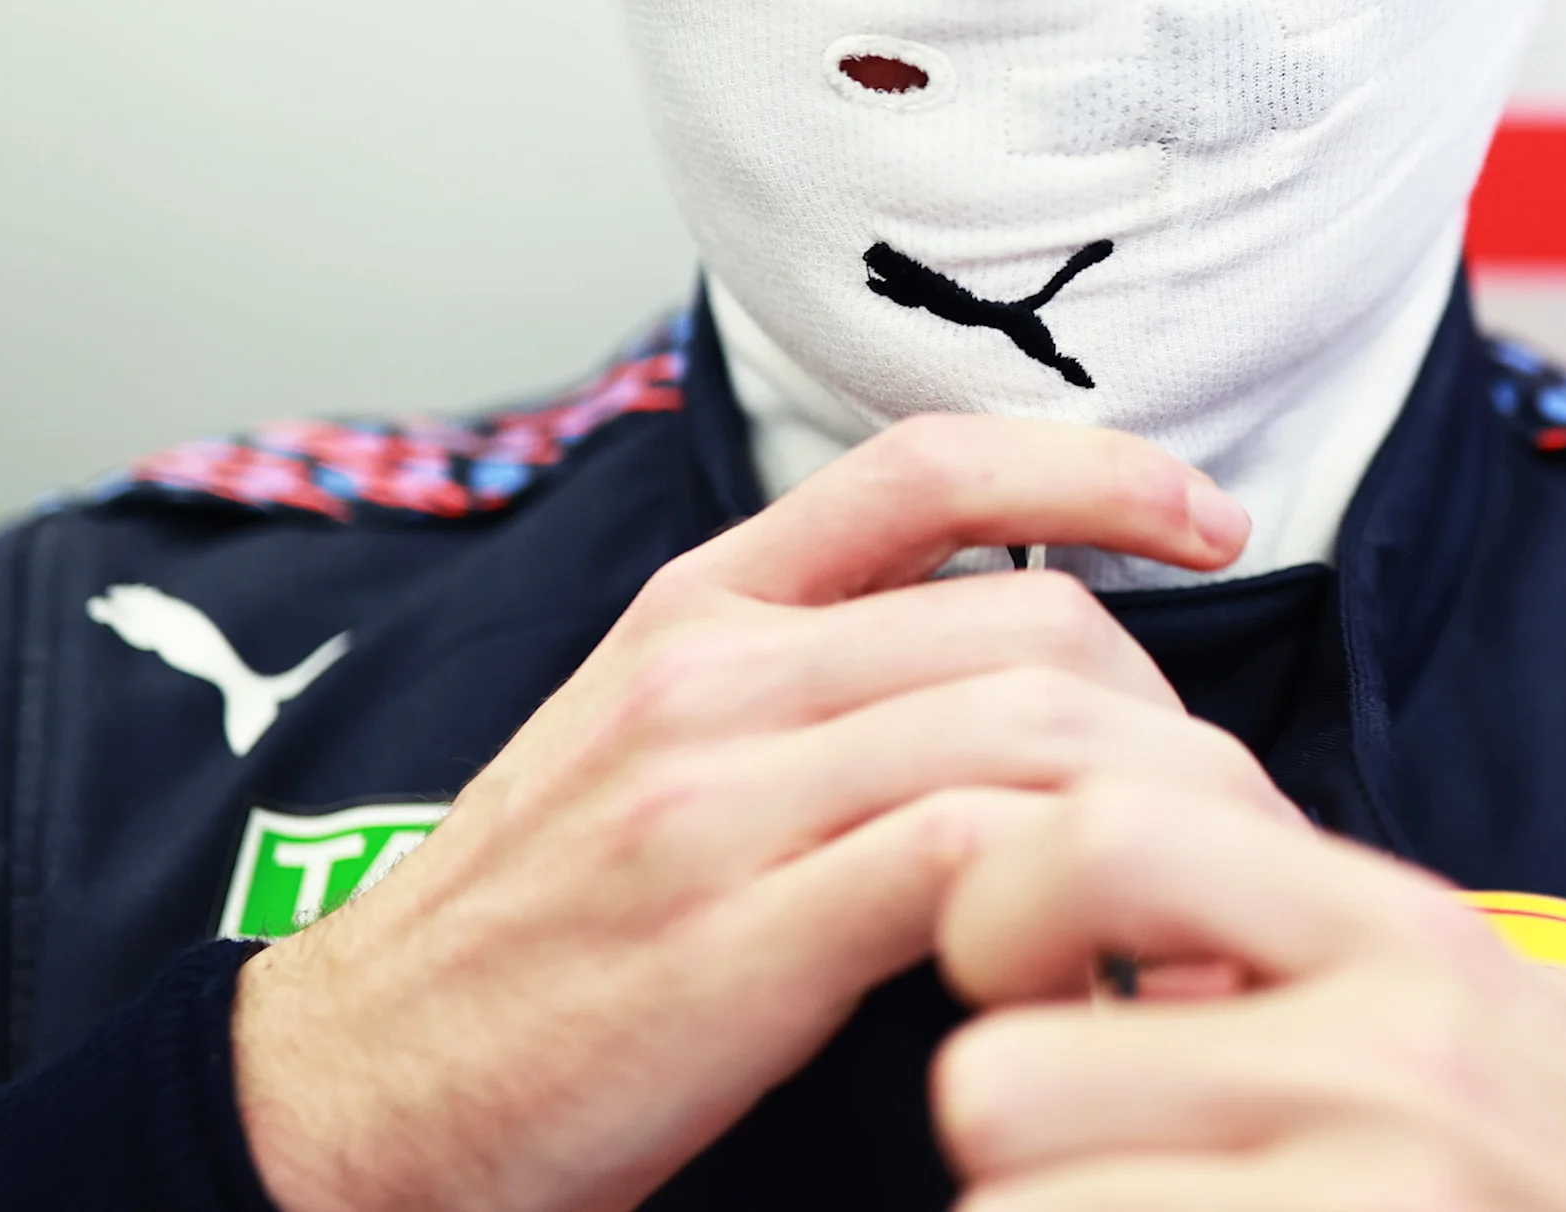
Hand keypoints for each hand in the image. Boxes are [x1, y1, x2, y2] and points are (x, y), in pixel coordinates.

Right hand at [235, 418, 1283, 1211]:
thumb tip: (1008, 682)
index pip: (929, 465)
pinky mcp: (735, 939)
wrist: (342, 1100)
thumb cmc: (521, 944)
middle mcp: (712, 676)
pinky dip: (1079, 901)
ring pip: (1025, 725)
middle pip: (1031, 616)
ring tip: (1200, 898)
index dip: (1098, 468)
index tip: (1208, 517)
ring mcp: (719, 801)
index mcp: (694, 612)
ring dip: (1158, 813)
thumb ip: (799, 687)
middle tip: (1222, 813)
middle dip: (1169, 711)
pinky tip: (1108, 966)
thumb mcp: (639, 751)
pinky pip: (973, 858)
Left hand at [932, 782, 1565, 1211]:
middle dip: (1000, 1131)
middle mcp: (1394, 1062)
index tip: (1021, 978)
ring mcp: (1378, 1198)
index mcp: (1413, 940)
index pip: (1106, 835)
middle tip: (1063, 1151)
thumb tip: (1121, 906)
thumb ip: (1332, 955)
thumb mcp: (1504, 1032)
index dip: (1003, 910)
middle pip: (1002, 1075)